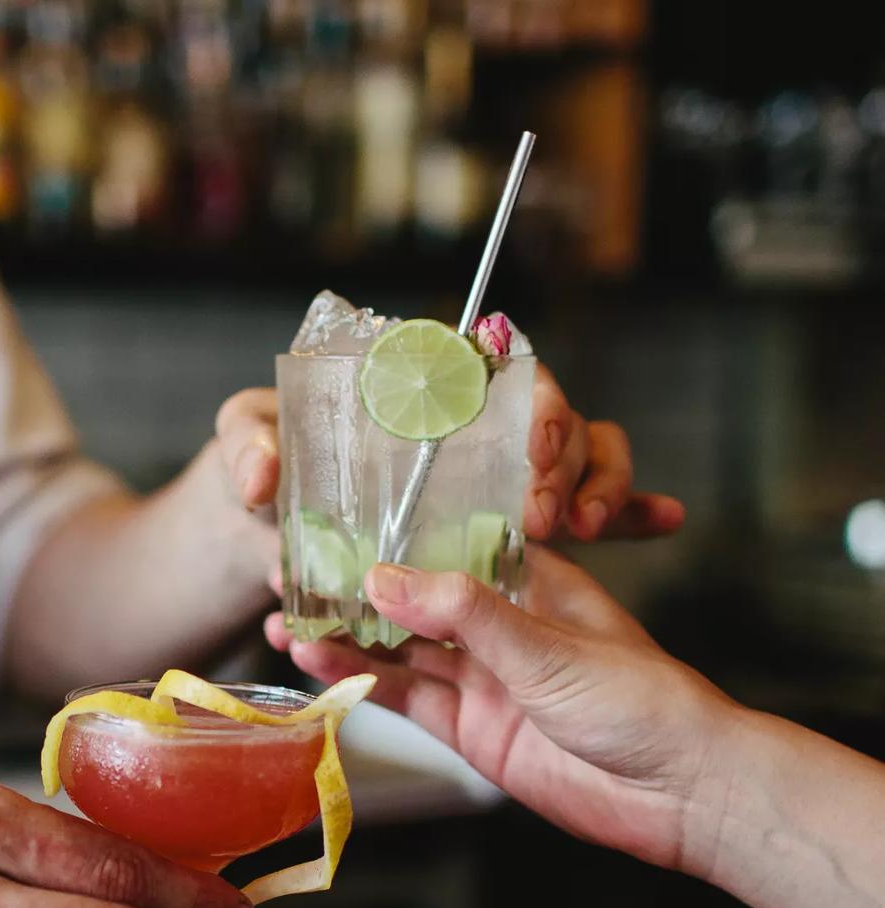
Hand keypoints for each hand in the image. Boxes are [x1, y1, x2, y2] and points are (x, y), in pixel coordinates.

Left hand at [213, 370, 684, 539]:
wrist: (255, 528)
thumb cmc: (258, 473)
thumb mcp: (241, 447)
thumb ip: (244, 448)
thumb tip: (265, 476)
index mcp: (417, 395)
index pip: (496, 373)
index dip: (526, 400)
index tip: (531, 442)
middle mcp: (467, 433)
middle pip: (549, 421)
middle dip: (559, 460)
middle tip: (541, 515)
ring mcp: (493, 482)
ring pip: (580, 461)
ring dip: (599, 487)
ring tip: (588, 526)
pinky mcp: (506, 534)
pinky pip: (581, 517)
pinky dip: (626, 513)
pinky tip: (665, 520)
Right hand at [272, 548, 743, 871]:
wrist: (679, 794)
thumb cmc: (640, 700)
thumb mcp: (545, 645)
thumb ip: (462, 613)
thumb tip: (382, 578)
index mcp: (531, 580)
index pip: (446, 542)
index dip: (388, 534)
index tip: (331, 523)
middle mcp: (501, 625)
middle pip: (412, 599)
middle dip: (352, 590)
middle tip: (289, 576)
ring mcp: (484, 679)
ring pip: (401, 650)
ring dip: (345, 638)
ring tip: (287, 622)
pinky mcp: (471, 729)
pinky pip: (407, 699)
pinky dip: (363, 683)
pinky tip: (320, 666)